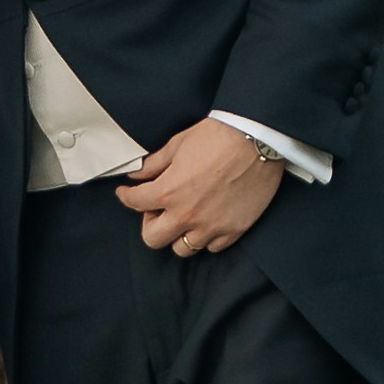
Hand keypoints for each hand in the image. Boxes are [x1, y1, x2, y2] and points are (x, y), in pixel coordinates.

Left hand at [115, 118, 282, 258]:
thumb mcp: (178, 144)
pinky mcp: (234, 230)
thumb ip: (154, 164)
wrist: (258, 138)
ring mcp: (211, 226)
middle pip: (153, 239)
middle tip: (157, 210)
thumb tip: (137, 174)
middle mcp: (187, 215)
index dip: (126, 196)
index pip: (134, 203)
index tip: (127, 193)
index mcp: (169, 192)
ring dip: (178, 234)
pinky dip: (206, 237)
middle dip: (150, 223)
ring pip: (183, 248)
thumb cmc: (219, 136)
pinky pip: (212, 247)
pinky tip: (207, 221)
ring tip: (184, 217)